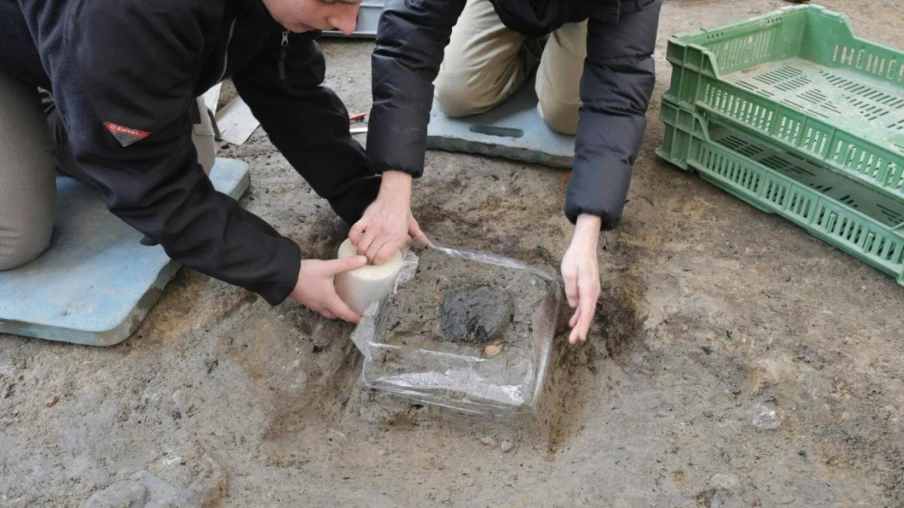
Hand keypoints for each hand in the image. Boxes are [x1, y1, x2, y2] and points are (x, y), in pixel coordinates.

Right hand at [290, 256, 367, 322]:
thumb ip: (346, 264)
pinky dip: (328, 305)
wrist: (283, 275)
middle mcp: (321, 306)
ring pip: (327, 312)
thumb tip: (364, 260)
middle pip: (336, 315)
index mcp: (329, 301)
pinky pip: (320, 306)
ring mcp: (312, 304)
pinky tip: (329, 294)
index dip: (355, 317)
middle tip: (355, 310)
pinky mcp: (306, 300)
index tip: (363, 320)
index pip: (345, 313)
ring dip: (336, 310)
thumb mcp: (328, 267)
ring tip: (344, 302)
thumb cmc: (307, 273)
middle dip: (345, 314)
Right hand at [350, 171, 430, 263]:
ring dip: (360, 252)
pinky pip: (354, 232)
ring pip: (362, 246)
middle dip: (368, 260)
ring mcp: (374, 226)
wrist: (394, 196)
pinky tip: (356, 242)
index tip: (376, 263)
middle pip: (370, 254)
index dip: (377, 263)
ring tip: (362, 252)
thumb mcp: (413, 226)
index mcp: (398, 238)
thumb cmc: (403, 213)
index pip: (381, 257)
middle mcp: (385, 234)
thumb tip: (430, 246)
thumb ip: (419, 237)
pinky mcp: (365, 219)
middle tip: (368, 260)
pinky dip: (353, 239)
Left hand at [561, 214, 602, 343]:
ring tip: (573, 335)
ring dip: (580, 322)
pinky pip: (585, 304)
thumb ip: (571, 290)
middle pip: (588, 314)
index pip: (586, 312)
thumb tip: (573, 305)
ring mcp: (592, 291)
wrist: (585, 246)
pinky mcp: (589, 288)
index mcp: (588, 289)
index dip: (583, 326)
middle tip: (574, 341)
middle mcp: (593, 292)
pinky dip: (580, 313)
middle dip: (581, 328)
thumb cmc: (576, 258)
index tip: (580, 337)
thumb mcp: (568, 273)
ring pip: (587, 310)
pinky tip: (574, 320)